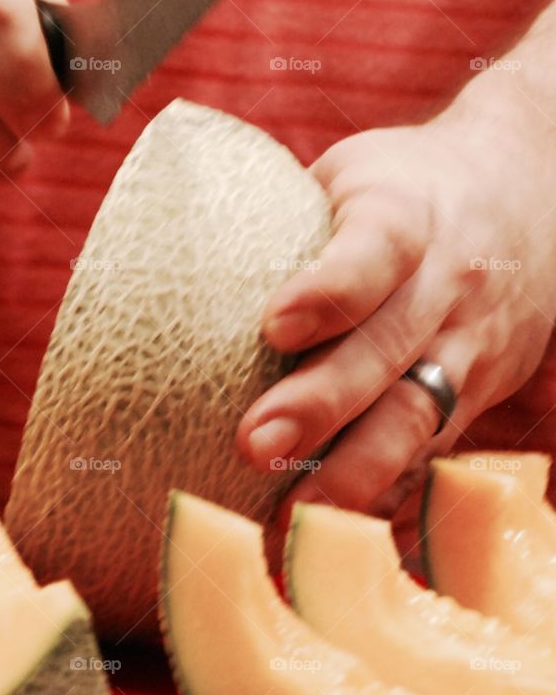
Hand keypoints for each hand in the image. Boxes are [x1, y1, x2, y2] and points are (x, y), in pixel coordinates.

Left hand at [236, 60, 555, 515]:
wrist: (530, 192)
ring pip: (418, 411)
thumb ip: (287, 216)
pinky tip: (334, 521)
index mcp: (407, 212)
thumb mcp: (352, 172)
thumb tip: (174, 255)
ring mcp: (473, 340)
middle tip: (253, 443)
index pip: (374, 250)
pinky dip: (387, 486)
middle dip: (321, 403)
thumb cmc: (408, 184)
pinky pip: (435, 444)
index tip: (272, 326)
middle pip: (387, 347)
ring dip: (354, 467)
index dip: (328, 291)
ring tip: (290, 514)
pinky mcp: (484, 386)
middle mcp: (448, 280)